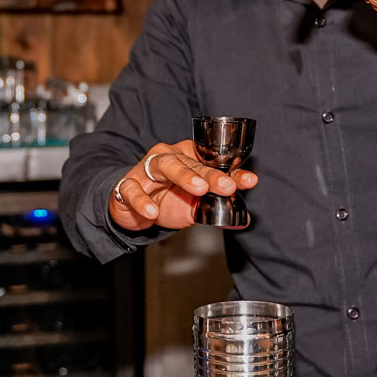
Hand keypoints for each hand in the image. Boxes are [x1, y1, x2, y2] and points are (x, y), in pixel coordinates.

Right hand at [108, 140, 259, 231]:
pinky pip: (134, 190)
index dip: (232, 171)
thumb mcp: (193, 205)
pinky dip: (142, 200)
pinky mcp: (128, 184)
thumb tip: (243, 219)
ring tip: (199, 189)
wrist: (131, 207)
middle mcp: (169, 157)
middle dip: (211, 175)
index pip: (213, 162)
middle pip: (191, 162)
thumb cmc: (164, 198)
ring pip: (166, 165)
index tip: (248, 181)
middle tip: (227, 186)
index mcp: (188, 158)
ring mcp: (147, 169)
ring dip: (184, 175)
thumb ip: (217, 208)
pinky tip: (152, 211)